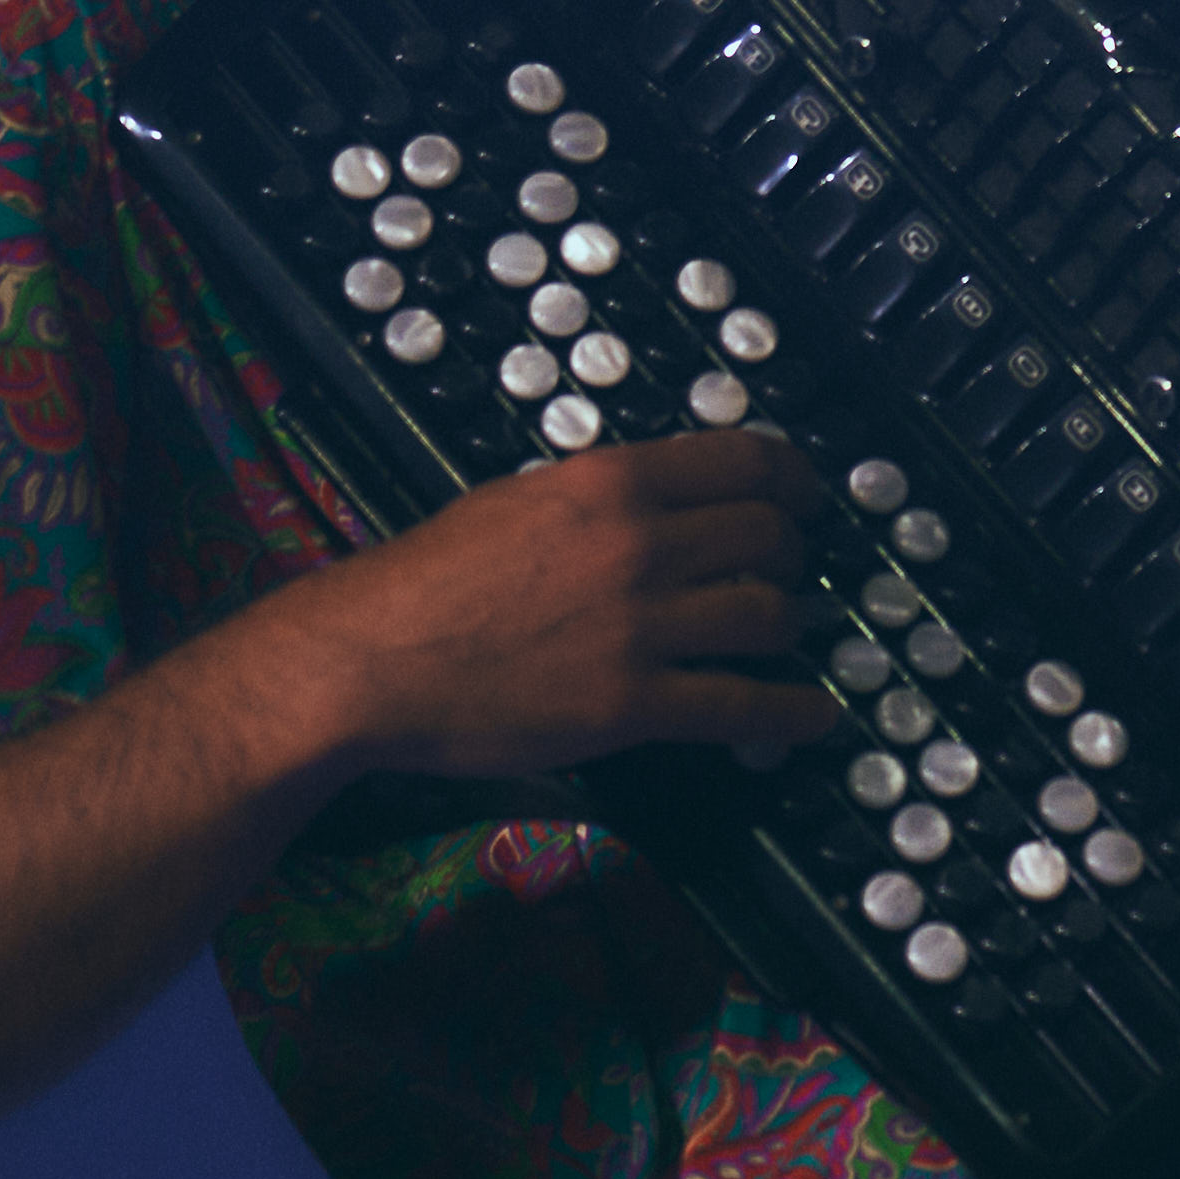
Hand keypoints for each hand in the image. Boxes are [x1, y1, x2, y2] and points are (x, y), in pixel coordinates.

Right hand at [256, 428, 832, 781]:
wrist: (368, 662)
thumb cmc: (426, 580)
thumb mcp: (522, 498)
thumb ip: (603, 496)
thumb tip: (664, 500)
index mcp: (613, 482)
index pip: (747, 462)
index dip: (794, 481)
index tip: (806, 496)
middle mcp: (641, 545)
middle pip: (770, 538)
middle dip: (790, 554)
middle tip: (785, 569)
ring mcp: (641, 627)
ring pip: (768, 616)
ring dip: (785, 625)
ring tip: (780, 633)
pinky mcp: (631, 704)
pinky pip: (741, 706)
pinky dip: (789, 712)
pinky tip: (812, 715)